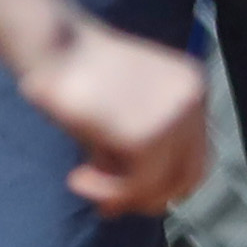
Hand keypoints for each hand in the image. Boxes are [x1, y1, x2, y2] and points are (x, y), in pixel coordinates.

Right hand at [17, 17, 209, 215]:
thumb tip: (129, 203)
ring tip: (80, 182)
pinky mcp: (150, 137)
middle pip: (189, 176)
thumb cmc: (77, 73)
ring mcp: (177, 118)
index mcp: (191, 87)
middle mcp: (193, 99)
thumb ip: (135, 150)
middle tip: (107, 203)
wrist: (52, 43)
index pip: (194, 154)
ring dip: (119, 196)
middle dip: (147, 198)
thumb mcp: (119, 113)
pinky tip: (78, 178)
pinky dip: (106, 192)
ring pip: (162, 187)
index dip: (161, 182)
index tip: (123, 191)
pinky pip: (136, 186)